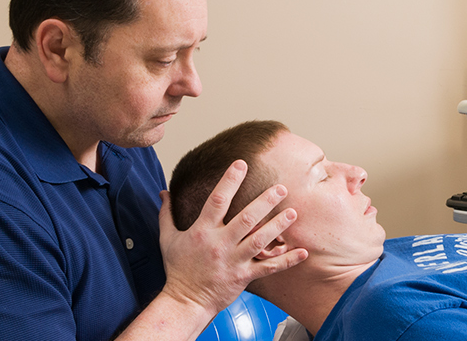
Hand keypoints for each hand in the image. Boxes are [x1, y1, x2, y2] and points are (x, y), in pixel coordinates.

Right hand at [156, 160, 308, 314]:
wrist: (185, 301)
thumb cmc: (178, 269)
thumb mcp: (167, 239)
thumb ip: (166, 214)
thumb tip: (164, 192)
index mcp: (202, 231)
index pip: (216, 200)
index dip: (229, 181)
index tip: (241, 164)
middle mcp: (220, 244)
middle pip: (246, 218)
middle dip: (264, 201)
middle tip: (281, 188)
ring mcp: (233, 260)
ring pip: (260, 240)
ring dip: (278, 226)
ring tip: (293, 212)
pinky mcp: (244, 276)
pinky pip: (269, 268)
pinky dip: (287, 260)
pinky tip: (303, 251)